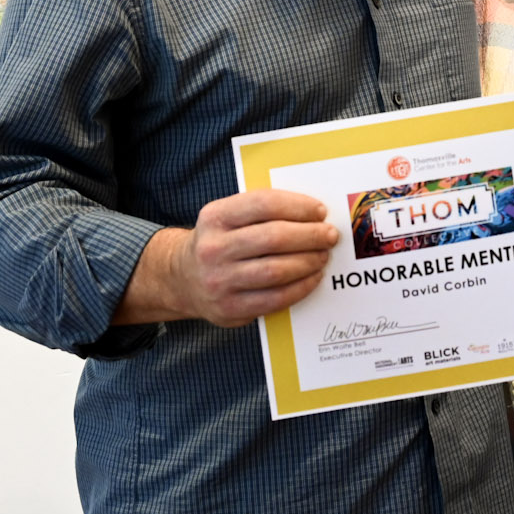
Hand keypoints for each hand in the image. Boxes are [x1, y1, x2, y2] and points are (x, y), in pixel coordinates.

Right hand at [116, 190, 339, 327]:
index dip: (298, 206)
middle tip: (330, 235)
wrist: (183, 278)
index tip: (320, 211)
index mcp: (215, 217)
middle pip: (274, 238)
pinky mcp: (229, 309)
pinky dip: (300, 287)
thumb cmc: (220, 241)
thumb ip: (262, 211)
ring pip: (277, 270)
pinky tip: (312, 277)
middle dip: (310, 236)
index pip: (264, 204)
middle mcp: (213, 248)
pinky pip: (275, 299)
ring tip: (323, 255)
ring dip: (308, 262)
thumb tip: (313, 214)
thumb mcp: (227, 217)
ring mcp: (219, 281)